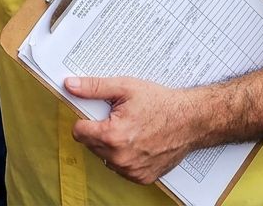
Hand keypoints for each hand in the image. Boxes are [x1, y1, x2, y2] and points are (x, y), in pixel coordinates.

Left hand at [66, 76, 197, 184]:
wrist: (191, 120)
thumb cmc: (161, 103)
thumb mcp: (125, 88)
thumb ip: (94, 87)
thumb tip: (70, 85)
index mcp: (112, 136)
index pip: (78, 132)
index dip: (86, 119)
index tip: (97, 113)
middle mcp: (120, 158)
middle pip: (91, 145)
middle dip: (100, 130)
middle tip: (119, 118)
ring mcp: (131, 171)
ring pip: (105, 157)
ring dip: (111, 145)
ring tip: (131, 129)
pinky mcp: (141, 177)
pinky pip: (121, 168)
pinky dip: (125, 157)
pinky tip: (139, 142)